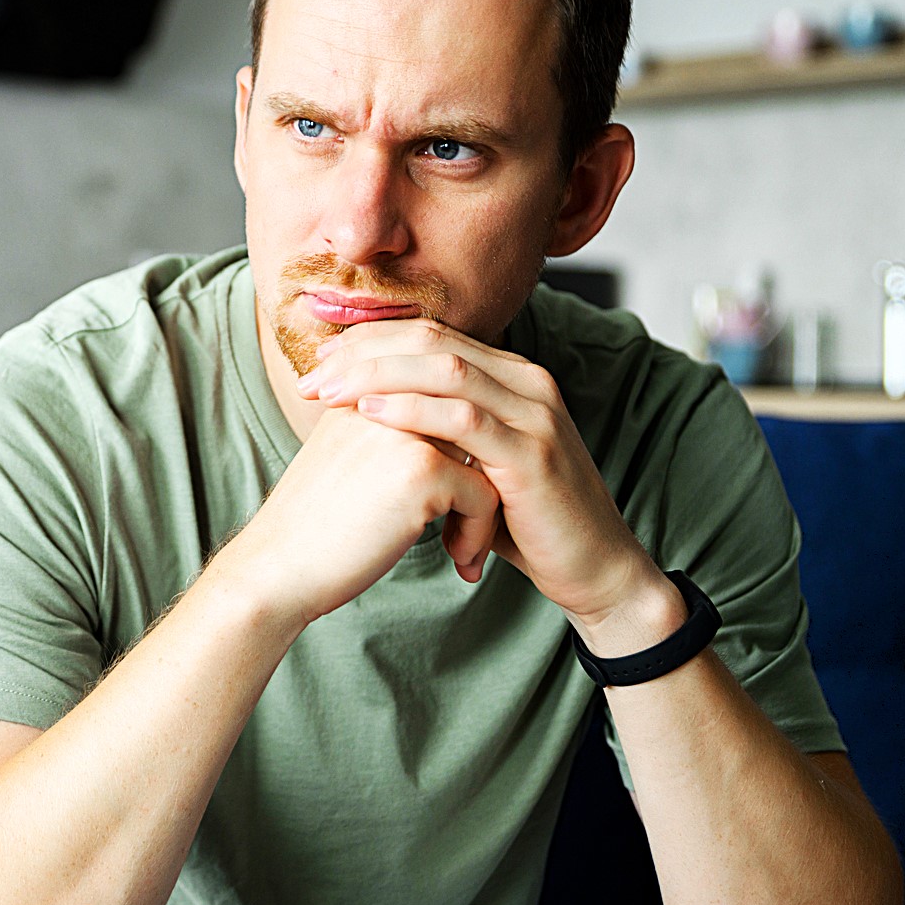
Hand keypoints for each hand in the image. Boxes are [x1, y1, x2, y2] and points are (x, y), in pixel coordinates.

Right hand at [213, 401, 501, 626]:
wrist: (275, 569)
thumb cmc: (311, 529)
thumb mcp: (346, 459)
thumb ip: (388, 435)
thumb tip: (453, 443)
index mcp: (364, 387)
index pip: (444, 397)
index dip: (461, 445)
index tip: (460, 496)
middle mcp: (386, 396)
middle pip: (470, 425)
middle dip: (482, 475)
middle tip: (473, 522)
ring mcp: (406, 429)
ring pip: (487, 459)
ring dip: (484, 510)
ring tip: (466, 548)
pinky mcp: (423, 468)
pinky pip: (484, 495)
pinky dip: (479, 534)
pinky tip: (459, 563)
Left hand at [296, 318, 669, 632]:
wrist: (592, 569)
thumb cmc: (526, 522)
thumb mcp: (476, 464)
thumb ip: (439, 434)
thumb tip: (373, 416)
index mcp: (512, 377)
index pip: (431, 335)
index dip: (371, 341)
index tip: (320, 361)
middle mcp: (528, 383)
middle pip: (432, 340)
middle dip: (363, 352)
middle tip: (311, 375)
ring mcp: (535, 415)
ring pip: (444, 369)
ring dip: (376, 375)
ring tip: (326, 391)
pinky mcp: (532, 454)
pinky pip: (463, 418)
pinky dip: (411, 410)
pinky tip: (370, 413)